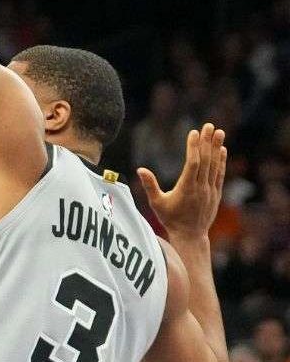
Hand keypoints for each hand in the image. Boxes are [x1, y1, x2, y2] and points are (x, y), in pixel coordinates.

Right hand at [137, 123, 226, 237]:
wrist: (190, 235)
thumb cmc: (170, 219)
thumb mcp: (157, 203)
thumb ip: (150, 185)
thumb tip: (140, 169)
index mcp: (187, 188)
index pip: (193, 163)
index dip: (194, 147)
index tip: (193, 133)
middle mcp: (201, 187)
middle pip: (206, 160)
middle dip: (207, 142)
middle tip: (208, 125)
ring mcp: (210, 190)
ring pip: (214, 165)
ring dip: (217, 147)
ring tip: (219, 132)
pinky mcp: (216, 194)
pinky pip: (219, 174)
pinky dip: (221, 161)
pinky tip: (222, 150)